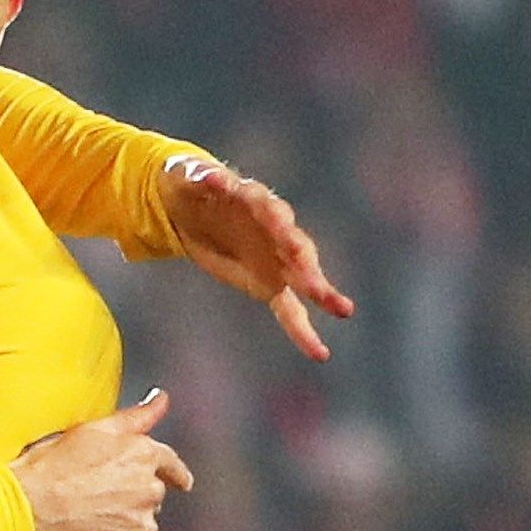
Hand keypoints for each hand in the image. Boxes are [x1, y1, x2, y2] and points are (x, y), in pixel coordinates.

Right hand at [12, 391, 194, 530]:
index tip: (180, 482)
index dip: (172, 473)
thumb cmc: (50, 465)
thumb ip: (135, 416)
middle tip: (93, 504)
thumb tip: (164, 398)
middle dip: (131, 504)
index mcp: (142, 455)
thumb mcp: (93, 430)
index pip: (167, 464)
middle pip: (151, 502)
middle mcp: (147, 491)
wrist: (23, 510)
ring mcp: (139, 529)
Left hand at [163, 157, 354, 361]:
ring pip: (303, 277)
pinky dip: (303, 332)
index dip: (275, 218)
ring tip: (343, 310)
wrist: (192, 207)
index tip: (280, 224)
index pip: (270, 209)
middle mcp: (275, 229)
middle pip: (295, 245)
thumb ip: (201, 178)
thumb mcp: (187, 177)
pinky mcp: (269, 284)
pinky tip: (319, 353)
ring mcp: (276, 258)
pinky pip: (290, 310)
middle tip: (312, 276)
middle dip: (303, 260)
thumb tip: (211, 177)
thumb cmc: (191, 186)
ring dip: (321, 293)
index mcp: (256, 201)